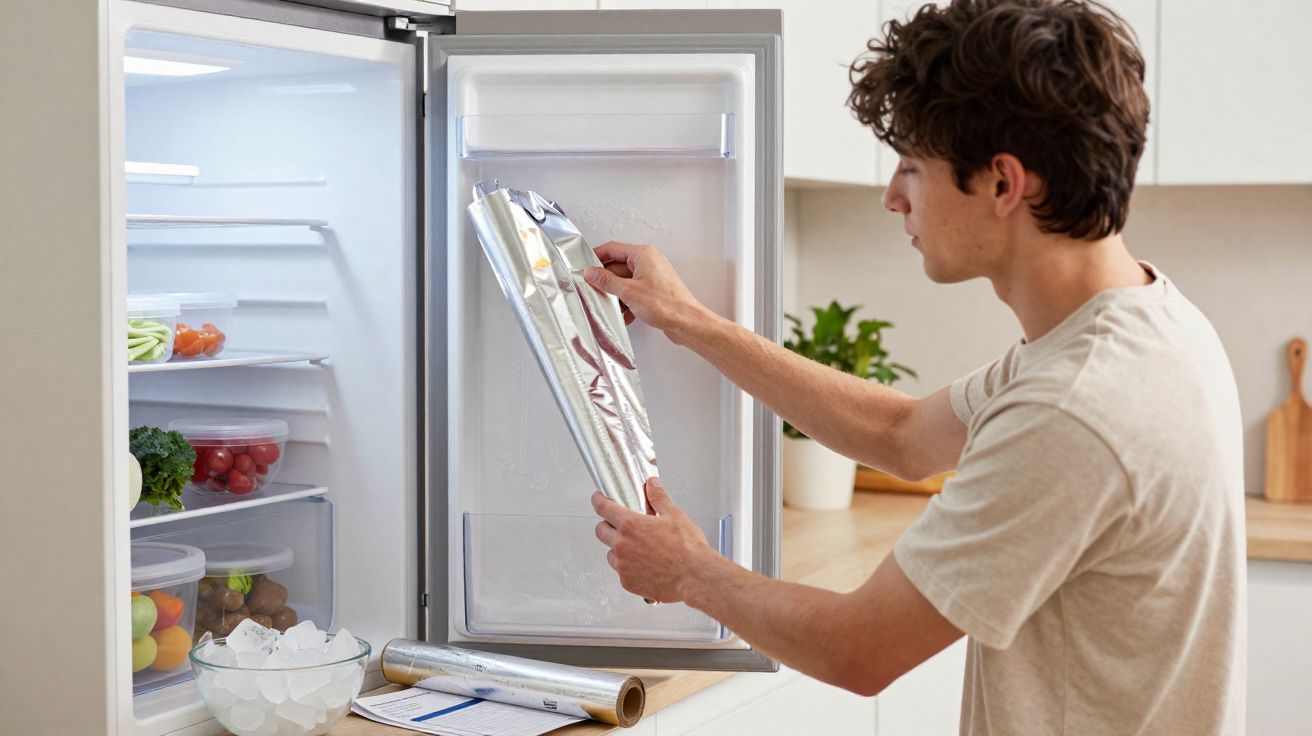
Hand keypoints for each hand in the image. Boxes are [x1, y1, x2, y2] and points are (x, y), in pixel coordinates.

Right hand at [584, 242, 712, 344]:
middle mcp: (649, 262)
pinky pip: (635, 292)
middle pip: (618, 267)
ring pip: (626, 282)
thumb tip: (591, 273)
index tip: (585, 266)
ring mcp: (653, 276)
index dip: (596, 257)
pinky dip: (628, 303)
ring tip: (611, 307)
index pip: (613, 249)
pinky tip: (625, 315)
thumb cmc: (667, 305)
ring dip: (617, 295)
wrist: (688, 323)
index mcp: (643, 255)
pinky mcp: (656, 290)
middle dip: (606, 282)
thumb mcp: (628, 292)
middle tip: (593, 291)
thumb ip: (606, 281)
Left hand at [591, 477, 714, 603]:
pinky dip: (628, 567)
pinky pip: (620, 571)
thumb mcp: (675, 515)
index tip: (599, 499)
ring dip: (618, 549)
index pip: (603, 508)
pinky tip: (644, 565)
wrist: (695, 577)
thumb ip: (658, 498)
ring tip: (637, 549)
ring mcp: (623, 566)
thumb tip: (652, 485)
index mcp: (631, 525)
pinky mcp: (627, 582)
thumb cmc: (688, 549)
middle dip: (608, 526)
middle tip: (622, 526)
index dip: (598, 501)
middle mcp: (622, 545)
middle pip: (600, 531)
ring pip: (610, 553)